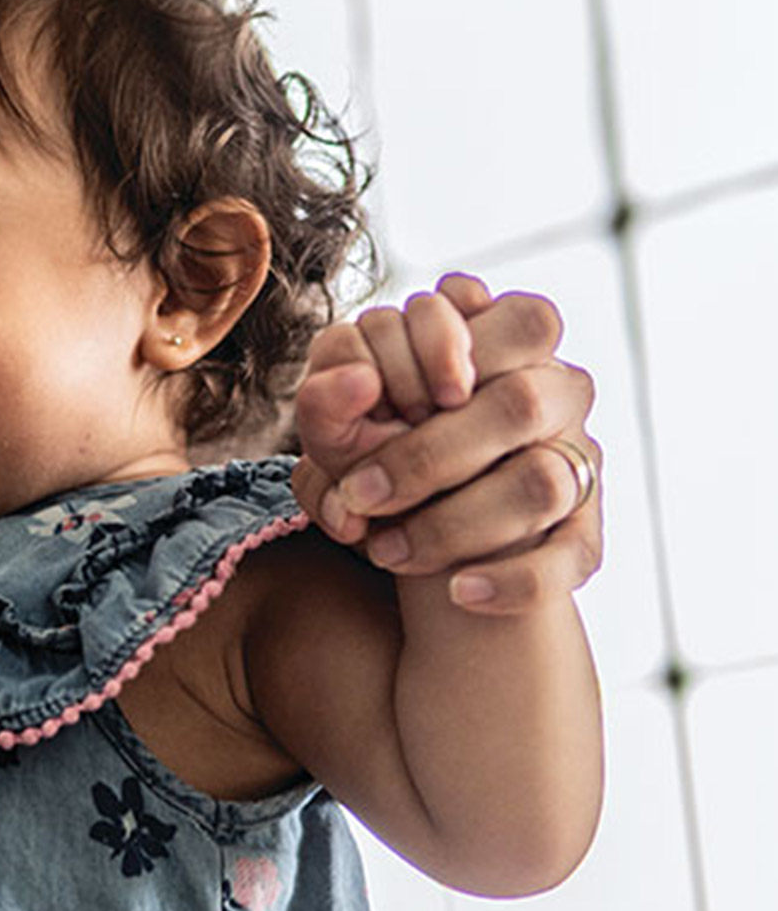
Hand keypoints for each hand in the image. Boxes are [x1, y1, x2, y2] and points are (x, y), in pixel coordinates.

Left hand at [291, 274, 601, 614]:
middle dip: (429, 453)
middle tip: (360, 493)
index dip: (443, 346)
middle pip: (522, 403)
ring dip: (453, 523)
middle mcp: (556, 397)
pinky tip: (460, 591)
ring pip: (544, 483)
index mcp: (508, 346)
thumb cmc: (368, 461)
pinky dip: (513, 579)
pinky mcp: (582, 536)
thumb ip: (328, 401)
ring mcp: (576, 465)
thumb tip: (357, 383)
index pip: (516, 318)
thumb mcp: (335, 432)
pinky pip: (569, 557)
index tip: (377, 394)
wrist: (403, 547)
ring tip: (385, 551)